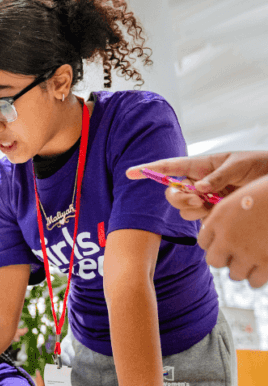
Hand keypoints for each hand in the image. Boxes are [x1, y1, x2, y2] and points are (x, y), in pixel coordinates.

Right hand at [127, 152, 267, 219]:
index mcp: (200, 165)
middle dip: (178, 198)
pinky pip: (197, 219)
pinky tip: (217, 212)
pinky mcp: (212, 212)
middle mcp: (197, 182)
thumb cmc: (257, 165)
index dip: (148, 170)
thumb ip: (217, 176)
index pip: (168, 167)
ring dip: (192, 209)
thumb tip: (198, 187)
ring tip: (212, 204)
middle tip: (198, 199)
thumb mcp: (238, 165)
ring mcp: (204, 198)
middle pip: (171, 192)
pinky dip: (204, 218)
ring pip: (183, 208)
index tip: (130, 172)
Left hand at [198, 175, 267, 287]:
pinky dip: (258, 278)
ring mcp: (247, 251)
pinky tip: (264, 269)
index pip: (204, 242)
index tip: (225, 242)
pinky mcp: (267, 262)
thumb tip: (218, 234)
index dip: (215, 243)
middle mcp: (228, 236)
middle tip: (237, 255)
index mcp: (219, 218)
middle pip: (214, 261)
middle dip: (225, 259)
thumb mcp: (241, 196)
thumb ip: (226, 216)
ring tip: (252, 261)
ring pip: (234, 274)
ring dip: (242, 270)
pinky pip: (255, 282)